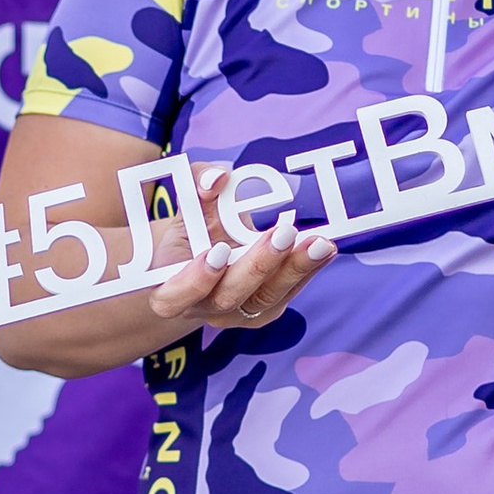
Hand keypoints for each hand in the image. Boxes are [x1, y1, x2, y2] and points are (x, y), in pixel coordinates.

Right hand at [143, 169, 335, 336]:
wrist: (205, 259)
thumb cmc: (193, 230)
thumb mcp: (189, 203)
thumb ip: (197, 185)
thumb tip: (217, 179)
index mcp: (169, 288)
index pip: (175, 296)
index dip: (195, 279)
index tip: (218, 250)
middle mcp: (201, 308)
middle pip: (229, 296)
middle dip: (258, 264)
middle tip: (284, 232)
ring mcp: (235, 314)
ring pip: (265, 298)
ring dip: (294, 269)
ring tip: (318, 242)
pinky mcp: (264, 310)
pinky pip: (287, 292)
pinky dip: (307, 269)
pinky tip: (324, 247)